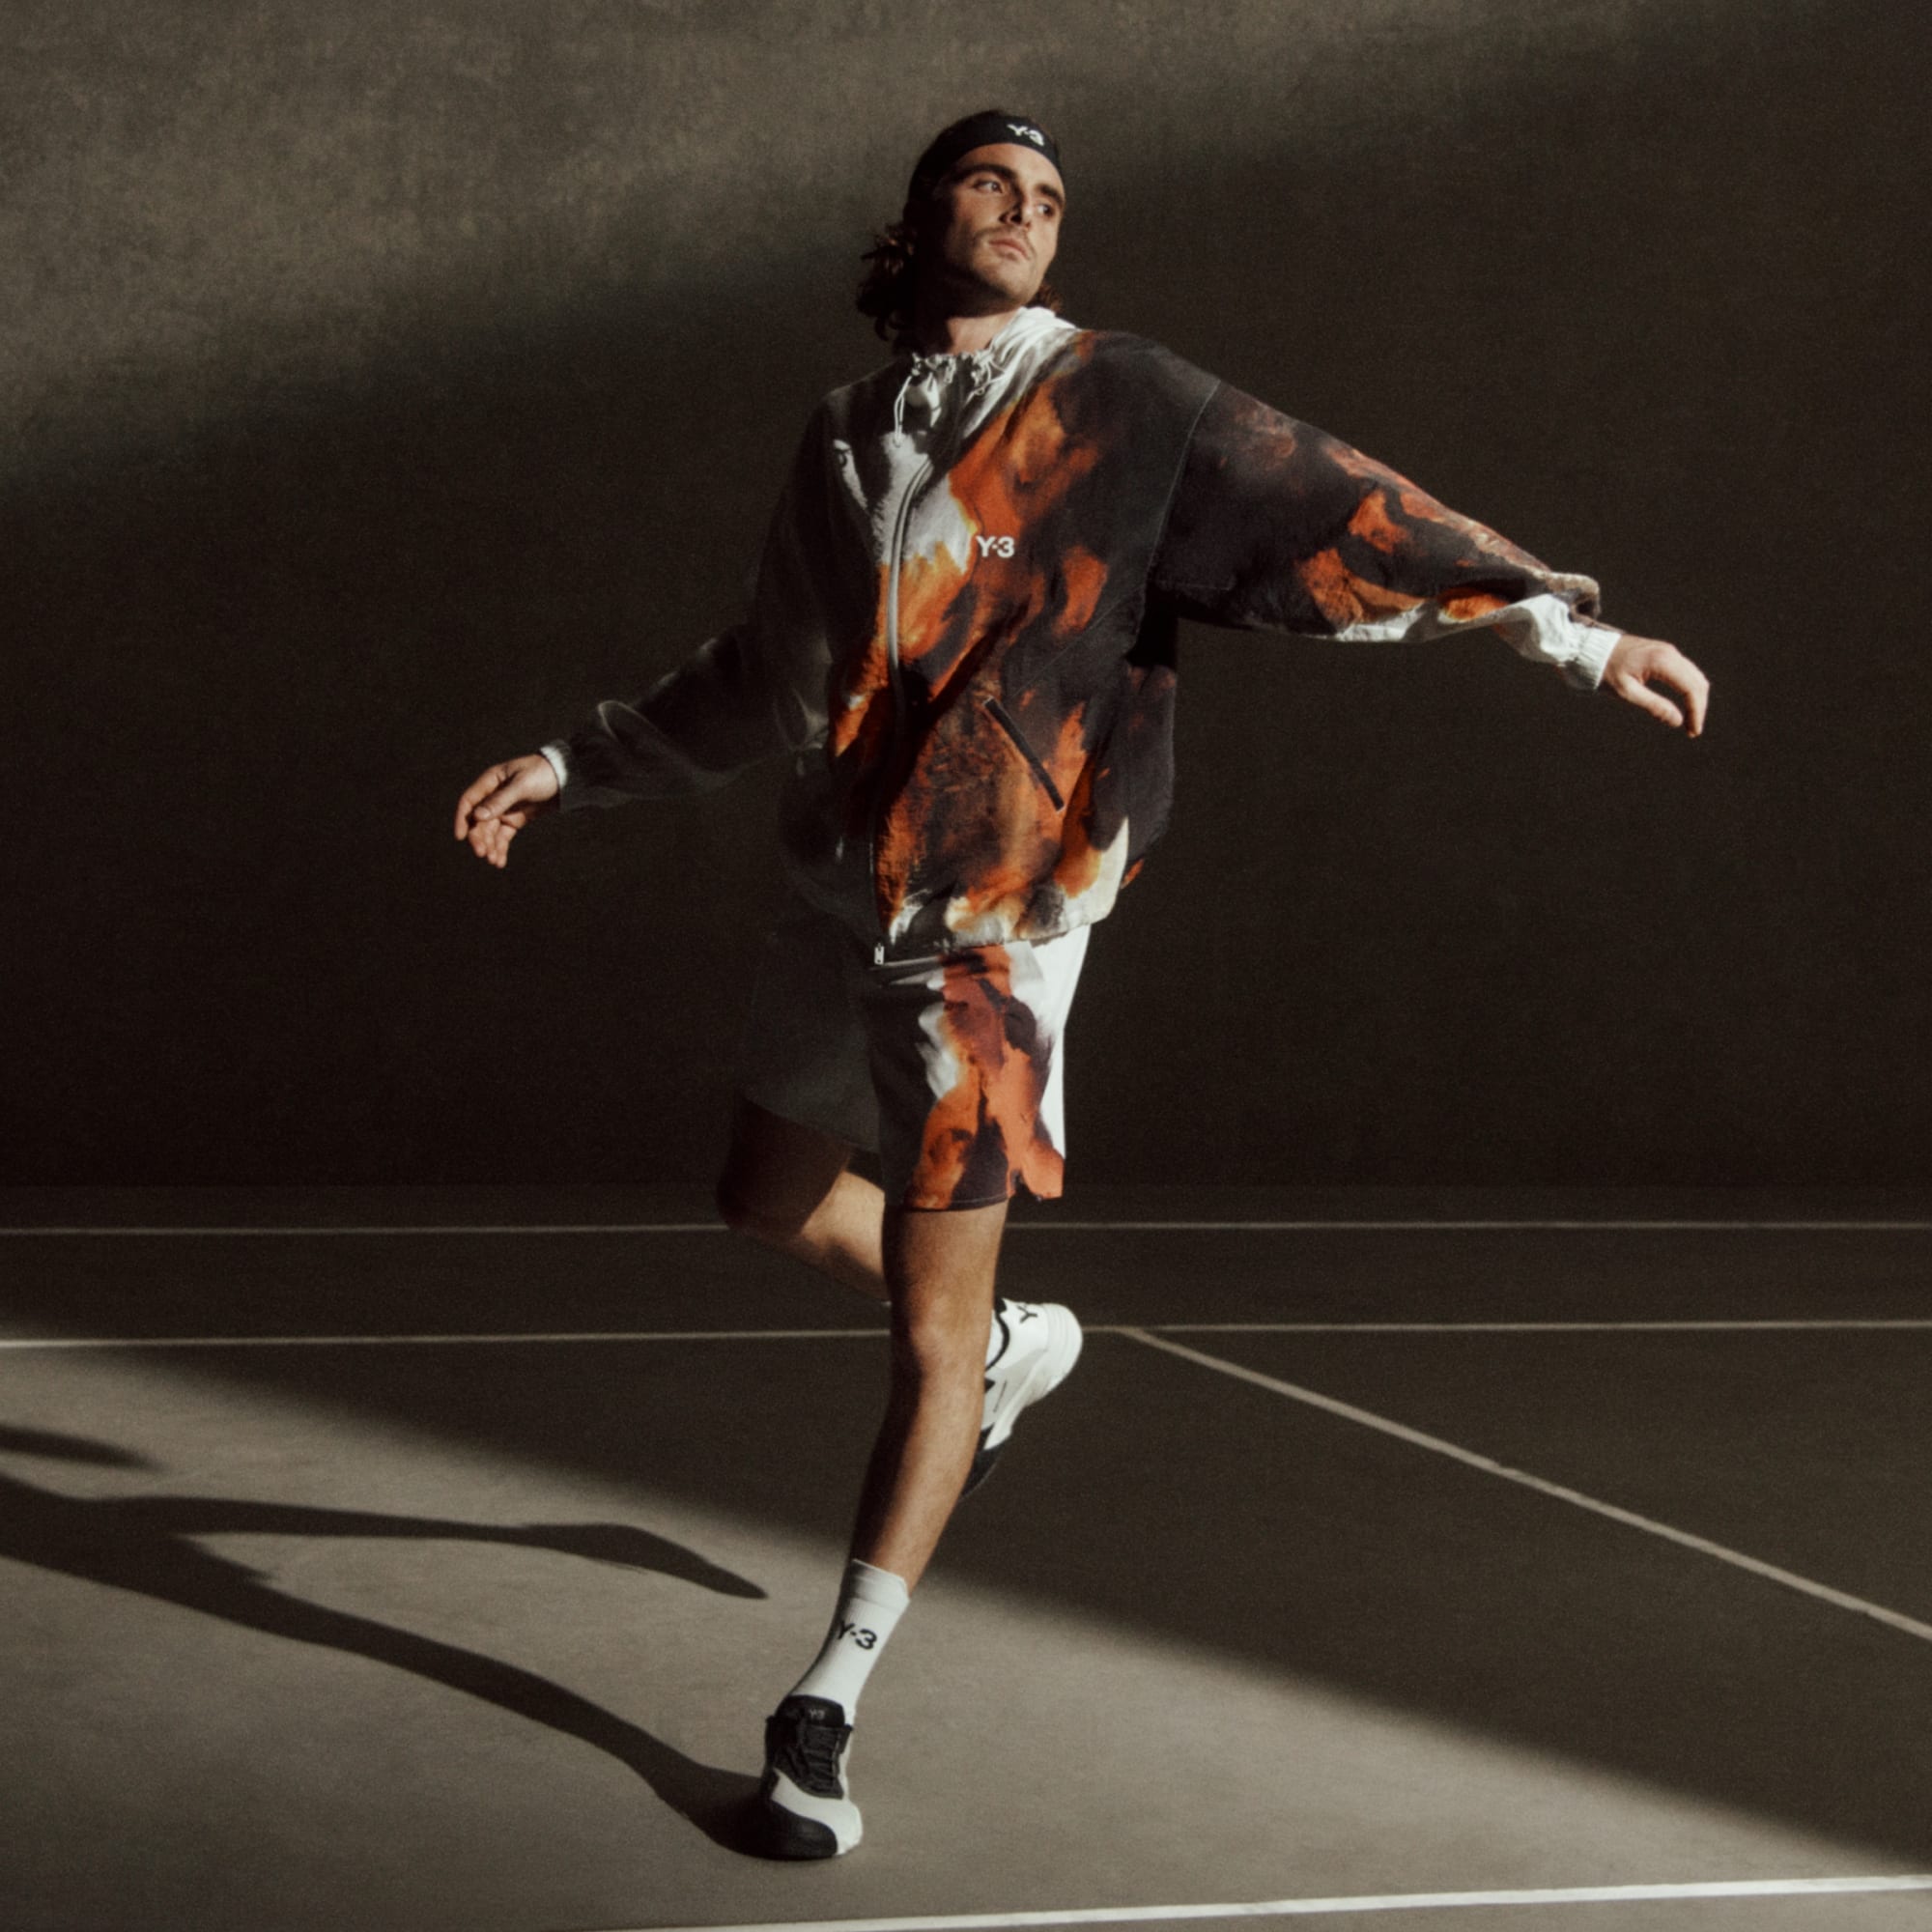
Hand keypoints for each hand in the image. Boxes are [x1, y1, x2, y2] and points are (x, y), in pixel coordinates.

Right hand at [453, 753, 559, 867]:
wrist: (568, 778)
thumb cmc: (543, 773)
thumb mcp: (522, 785)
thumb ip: (500, 800)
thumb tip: (478, 816)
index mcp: (491, 781)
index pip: (469, 801)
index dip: (462, 818)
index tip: (461, 836)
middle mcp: (494, 796)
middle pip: (478, 820)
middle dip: (479, 838)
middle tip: (482, 854)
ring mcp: (505, 809)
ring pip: (490, 831)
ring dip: (490, 846)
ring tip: (494, 861)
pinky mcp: (516, 820)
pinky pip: (504, 836)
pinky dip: (501, 848)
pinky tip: (500, 861)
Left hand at [1602, 634, 1709, 736]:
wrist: (1591, 648)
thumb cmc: (1604, 670)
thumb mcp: (1626, 692)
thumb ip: (1653, 705)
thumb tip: (1678, 721)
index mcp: (1662, 661)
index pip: (1691, 688)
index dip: (1696, 712)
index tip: (1693, 731)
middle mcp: (1670, 653)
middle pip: (1697, 682)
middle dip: (1698, 707)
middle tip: (1692, 731)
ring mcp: (1668, 651)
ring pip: (1694, 676)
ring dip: (1695, 699)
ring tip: (1689, 722)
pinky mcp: (1664, 653)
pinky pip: (1685, 672)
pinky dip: (1688, 689)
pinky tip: (1684, 704)